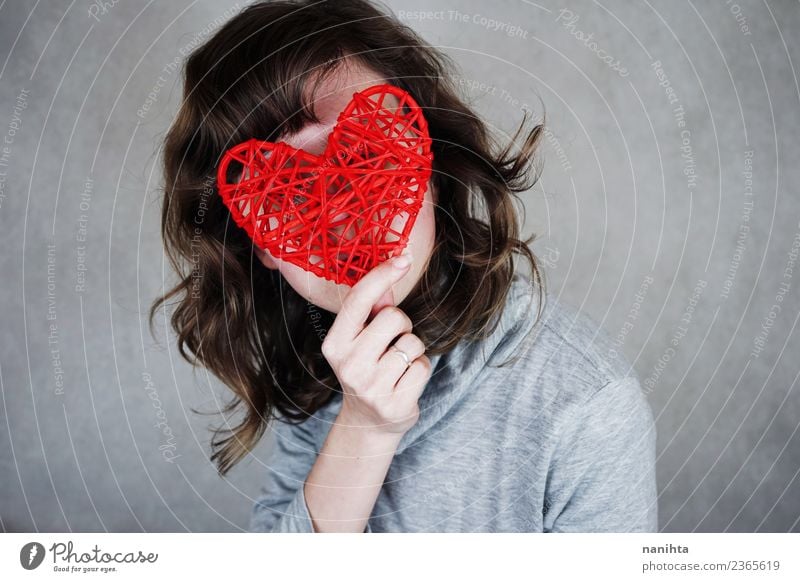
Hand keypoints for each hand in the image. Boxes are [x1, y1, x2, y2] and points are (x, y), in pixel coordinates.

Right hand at [321, 251, 431, 436]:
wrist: (368, 422)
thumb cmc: (367, 370)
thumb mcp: (360, 341)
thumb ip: (372, 310)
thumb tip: (392, 269)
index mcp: (334, 344)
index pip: (358, 301)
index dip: (382, 275)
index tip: (403, 258)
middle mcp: (348, 365)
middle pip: (393, 317)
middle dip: (402, 325)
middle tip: (392, 341)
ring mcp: (371, 387)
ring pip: (412, 343)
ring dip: (413, 350)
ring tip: (398, 364)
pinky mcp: (395, 403)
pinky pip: (423, 366)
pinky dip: (420, 370)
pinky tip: (405, 381)